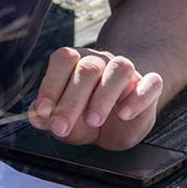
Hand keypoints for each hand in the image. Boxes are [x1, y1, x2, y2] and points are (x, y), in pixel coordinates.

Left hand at [28, 46, 162, 148]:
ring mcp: (126, 73)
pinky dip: (138, 97)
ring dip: (104, 96)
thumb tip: (35, 116)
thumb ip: (48, 118)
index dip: (50, 84)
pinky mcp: (149, 86)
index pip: (63, 59)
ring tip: (93, 120)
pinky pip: (151, 82)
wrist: (119, 123)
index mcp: (76, 64)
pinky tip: (124, 114)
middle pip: (88, 68)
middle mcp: (101, 63)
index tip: (43, 111)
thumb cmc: (86, 118)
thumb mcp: (65, 122)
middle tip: (62, 128)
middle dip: (71, 100)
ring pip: (120, 69)